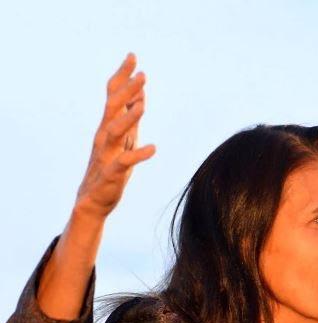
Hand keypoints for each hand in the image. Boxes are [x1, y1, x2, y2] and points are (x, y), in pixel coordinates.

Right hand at [75, 53, 155, 219]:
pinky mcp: (112, 174)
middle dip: (127, 91)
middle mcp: (104, 137)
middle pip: (112, 108)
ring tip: (143, 105)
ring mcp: (106, 155)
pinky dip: (138, 155)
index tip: (132, 56)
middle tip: (142, 75)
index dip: (122, 76)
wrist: (93, 201)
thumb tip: (139, 94)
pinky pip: (124, 163)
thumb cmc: (110, 168)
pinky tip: (153, 149)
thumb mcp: (124, 140)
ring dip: (129, 118)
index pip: (112, 96)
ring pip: (115, 132)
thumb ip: (130, 118)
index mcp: (107, 127)